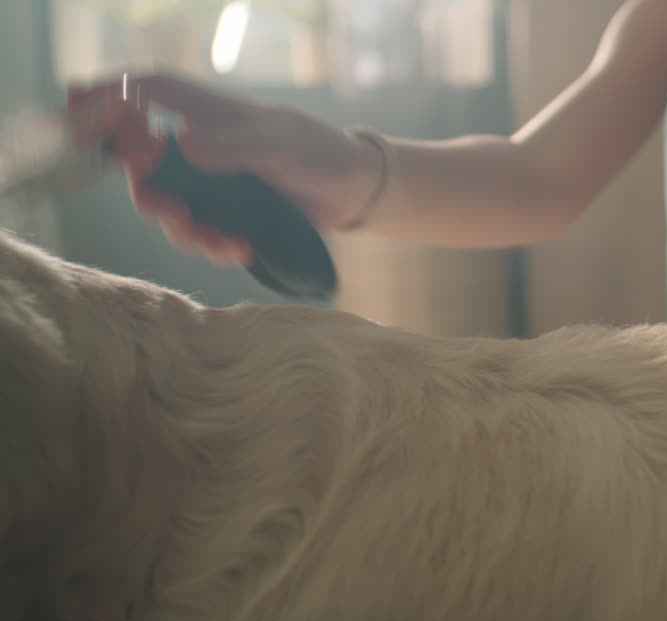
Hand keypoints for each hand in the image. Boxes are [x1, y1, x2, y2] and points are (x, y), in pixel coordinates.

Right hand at [66, 73, 382, 266]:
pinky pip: (199, 235)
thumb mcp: (279, 144)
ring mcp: (208, 184)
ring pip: (167, 208)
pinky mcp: (224, 215)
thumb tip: (180, 145)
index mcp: (208, 113)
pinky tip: (242, 250)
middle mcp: (198, 147)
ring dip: (184, 229)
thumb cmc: (318, 151)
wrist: (353, 192)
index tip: (78, 108)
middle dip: (145, 188)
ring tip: (223, 241)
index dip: (109, 95)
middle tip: (168, 206)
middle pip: (141, 164)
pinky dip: (214, 246)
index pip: (147, 91)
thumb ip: (232, 145)